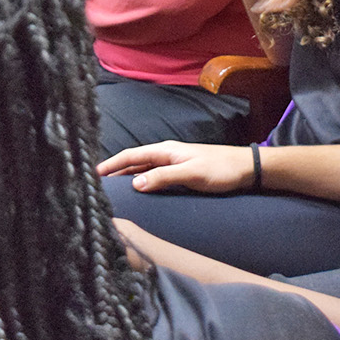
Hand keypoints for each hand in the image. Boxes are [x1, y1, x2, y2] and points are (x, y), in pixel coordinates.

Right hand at [99, 141, 256, 193]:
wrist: (245, 168)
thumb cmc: (220, 170)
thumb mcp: (191, 175)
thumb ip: (163, 177)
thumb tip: (135, 183)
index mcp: (166, 150)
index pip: (131, 155)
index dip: (112, 164)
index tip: (94, 174)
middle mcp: (166, 154)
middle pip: (134, 161)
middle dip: (114, 170)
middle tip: (95, 184)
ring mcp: (173, 162)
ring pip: (142, 168)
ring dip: (126, 176)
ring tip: (110, 188)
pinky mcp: (180, 171)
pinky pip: (152, 174)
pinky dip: (140, 180)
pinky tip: (137, 189)